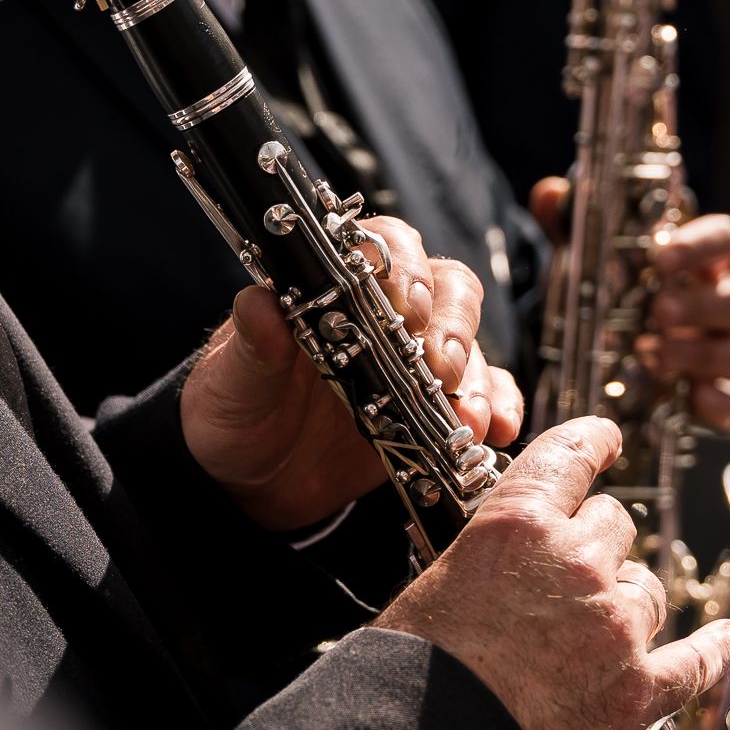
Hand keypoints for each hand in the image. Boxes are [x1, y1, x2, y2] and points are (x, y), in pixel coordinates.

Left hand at [183, 215, 524, 531]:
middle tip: (441, 369)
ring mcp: (415, 360)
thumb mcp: (231, 383)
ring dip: (476, 377)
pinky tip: (495, 432)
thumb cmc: (234, 412)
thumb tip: (259, 304)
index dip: (404, 268)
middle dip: (453, 325)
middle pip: (447, 288)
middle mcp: (384, 312)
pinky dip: (498, 407)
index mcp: (333, 284)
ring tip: (466, 419)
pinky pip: (484, 394)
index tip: (407, 308)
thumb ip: (251, 345)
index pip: (384, 246)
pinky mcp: (434, 406)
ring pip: (471, 342)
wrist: (249, 482)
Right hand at [374, 418, 729, 729]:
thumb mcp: (435, 583)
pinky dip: (715, 649)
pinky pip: (695, 660)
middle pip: (614, 526)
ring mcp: (616, 626)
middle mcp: (577, 562)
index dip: (592, 443)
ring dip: (625, 600)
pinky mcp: (639, 690)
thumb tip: (501, 567)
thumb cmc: (415, 675)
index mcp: (517, 524)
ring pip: (646, 589)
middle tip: (567, 574)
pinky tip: (728, 638)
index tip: (604, 441)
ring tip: (593, 631)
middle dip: (595, 544)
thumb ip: (486, 558)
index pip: (570, 456)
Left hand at [530, 178, 729, 430]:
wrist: (593, 351)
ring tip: (658, 357)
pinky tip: (692, 401)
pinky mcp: (712, 397)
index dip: (703, 245)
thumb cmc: (604, 295)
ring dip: (707, 355)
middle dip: (703, 306)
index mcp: (698, 264)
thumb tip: (553, 194)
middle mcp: (719, 306)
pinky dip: (720, 406)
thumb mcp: (579, 260)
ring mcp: (721, 352)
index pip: (723, 239)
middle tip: (658, 313)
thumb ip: (567, 227)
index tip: (664, 257)